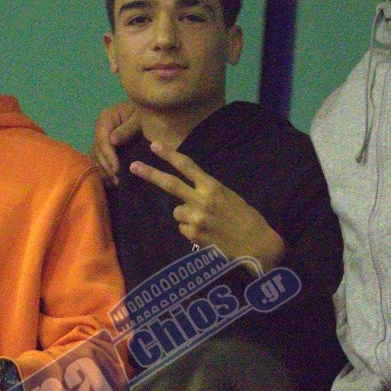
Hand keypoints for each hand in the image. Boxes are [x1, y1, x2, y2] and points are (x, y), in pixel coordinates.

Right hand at [90, 101, 139, 183]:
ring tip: (113, 183)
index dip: (108, 156)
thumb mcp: (140, 118)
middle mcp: (100, 127)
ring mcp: (101, 136)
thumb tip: (112, 141)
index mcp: (106, 118)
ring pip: (96, 156)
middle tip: (116, 181)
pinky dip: (102, 169)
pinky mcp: (105, 144)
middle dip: (106, 166)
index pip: (102, 140)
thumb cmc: (147, 113)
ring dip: (103, 170)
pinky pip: (98, 158)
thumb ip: (127, 129)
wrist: (151, 111)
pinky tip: (108, 180)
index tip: (116, 170)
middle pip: (98, 150)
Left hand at [130, 141, 284, 269]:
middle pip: (170, 184)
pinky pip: (183, 228)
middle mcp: (202, 200)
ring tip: (206, 221)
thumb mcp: (230, 196)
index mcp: (213, 187)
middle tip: (133, 166)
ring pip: (177, 211)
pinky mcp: (193, 236)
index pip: (188, 166)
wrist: (257, 244)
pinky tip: (207, 233)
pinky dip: (191, 230)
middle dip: (150, 174)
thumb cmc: (247, 218)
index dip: (169, 155)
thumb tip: (190, 189)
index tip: (154, 146)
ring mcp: (196, 219)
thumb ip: (209, 190)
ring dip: (186, 214)